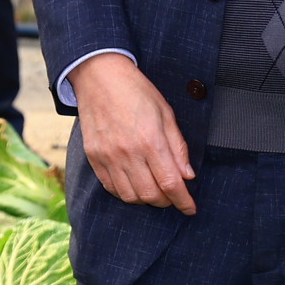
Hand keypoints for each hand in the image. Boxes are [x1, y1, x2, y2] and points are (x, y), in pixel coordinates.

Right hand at [71, 52, 195, 213]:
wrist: (99, 76)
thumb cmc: (136, 91)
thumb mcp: (166, 114)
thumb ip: (178, 147)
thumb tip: (188, 175)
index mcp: (150, 141)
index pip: (171, 183)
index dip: (183, 201)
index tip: (190, 208)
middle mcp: (128, 153)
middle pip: (150, 195)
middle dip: (166, 201)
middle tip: (172, 196)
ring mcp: (108, 156)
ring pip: (129, 196)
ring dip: (145, 199)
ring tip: (153, 190)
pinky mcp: (93, 156)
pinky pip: (110, 186)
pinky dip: (124, 192)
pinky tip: (133, 184)